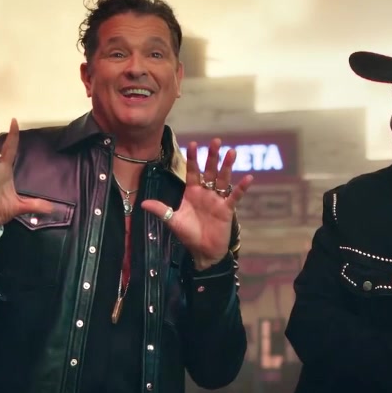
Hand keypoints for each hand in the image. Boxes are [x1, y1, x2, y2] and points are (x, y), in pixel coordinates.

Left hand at [139, 138, 252, 270]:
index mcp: (192, 192)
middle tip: (216, 141)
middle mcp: (206, 193)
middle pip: (210, 171)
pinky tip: (248, 178)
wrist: (203, 251)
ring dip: (227, 166)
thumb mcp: (173, 221)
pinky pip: (235, 196)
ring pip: (223, 179)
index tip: (193, 144)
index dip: (193, 158)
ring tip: (231, 152)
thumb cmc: (188, 235)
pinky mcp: (227, 209)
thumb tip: (143, 204)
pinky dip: (242, 188)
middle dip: (213, 156)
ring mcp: (218, 200)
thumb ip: (161, 210)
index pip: (193, 171)